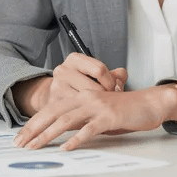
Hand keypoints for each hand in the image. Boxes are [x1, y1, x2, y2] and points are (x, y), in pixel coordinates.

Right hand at [11, 53, 127, 116]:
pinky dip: (86, 117)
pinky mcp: (54, 104)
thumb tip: (121, 77)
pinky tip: (89, 115)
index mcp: (75, 59)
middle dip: (105, 98)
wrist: (57, 93)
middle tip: (108, 102)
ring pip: (86, 103)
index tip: (112, 89)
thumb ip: (114, 74)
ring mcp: (57, 87)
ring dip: (96, 109)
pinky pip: (77, 113)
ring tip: (98, 108)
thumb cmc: (81, 83)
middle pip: (94, 88)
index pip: (99, 69)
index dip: (111, 82)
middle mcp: (63, 70)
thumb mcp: (95, 74)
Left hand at [12, 84, 176, 151]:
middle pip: (53, 113)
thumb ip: (80, 121)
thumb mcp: (97, 114)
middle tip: (19, 144)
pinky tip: (66, 148)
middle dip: (33, 129)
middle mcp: (86, 99)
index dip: (34, 123)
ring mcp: (97, 106)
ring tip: (35, 147)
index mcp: (81, 97)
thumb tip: (60, 136)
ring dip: (47, 135)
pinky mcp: (109, 117)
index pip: (51, 109)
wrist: (150, 103)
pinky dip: (76, 139)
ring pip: (66, 120)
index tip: (20, 137)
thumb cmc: (124, 111)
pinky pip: (89, 128)